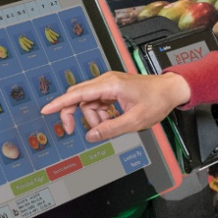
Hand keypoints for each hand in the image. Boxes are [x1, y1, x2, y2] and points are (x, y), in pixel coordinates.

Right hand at [40, 70, 190, 143]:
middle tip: (72, 131)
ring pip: (88, 103)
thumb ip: (110, 129)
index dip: (60, 103)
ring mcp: (109, 85)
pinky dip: (100, 114)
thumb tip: (91, 136)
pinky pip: (97, 103)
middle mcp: (106, 82)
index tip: (46, 110)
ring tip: (109, 126)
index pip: (78, 94)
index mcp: (110, 85)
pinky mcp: (112, 89)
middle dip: (75, 115)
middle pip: (78, 97)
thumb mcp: (134, 121)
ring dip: (93, 117)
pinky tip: (112, 120)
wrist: (170, 90)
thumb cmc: (156, 101)